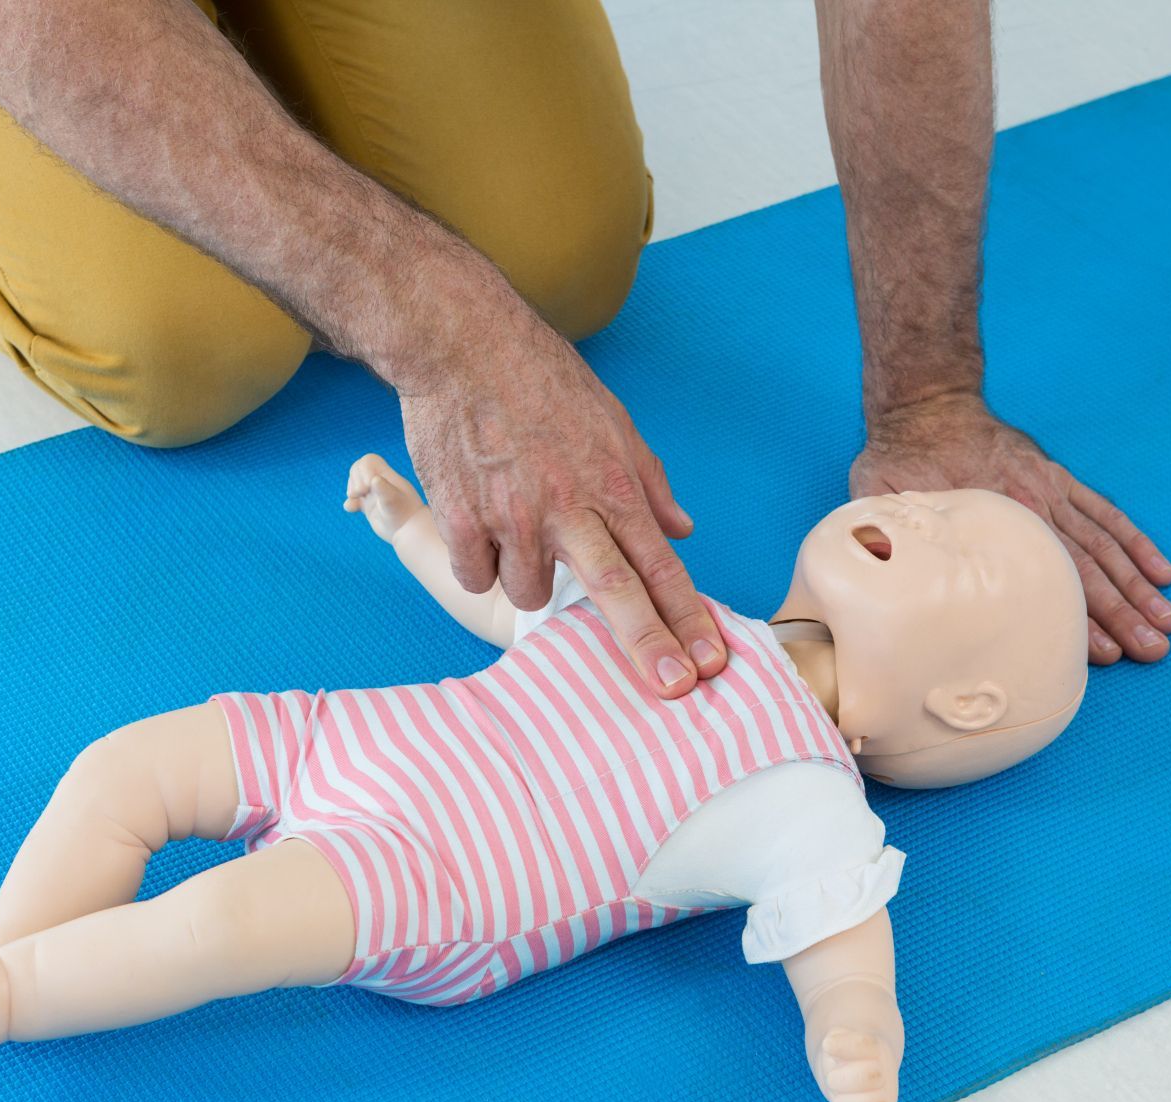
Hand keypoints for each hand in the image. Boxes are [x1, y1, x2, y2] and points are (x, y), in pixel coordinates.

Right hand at [343, 453, 425, 542]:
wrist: (409, 532)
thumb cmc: (404, 514)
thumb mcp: (394, 500)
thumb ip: (384, 489)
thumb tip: (374, 480)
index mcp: (386, 476)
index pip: (368, 460)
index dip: (363, 469)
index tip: (367, 485)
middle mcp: (380, 483)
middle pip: (358, 469)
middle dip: (354, 479)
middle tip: (361, 493)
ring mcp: (373, 495)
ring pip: (355, 484)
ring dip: (351, 490)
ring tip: (356, 500)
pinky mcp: (369, 507)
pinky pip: (354, 501)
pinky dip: (350, 503)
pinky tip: (351, 508)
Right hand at [398, 319, 726, 696]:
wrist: (461, 344)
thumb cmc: (538, 377)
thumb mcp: (611, 420)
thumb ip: (648, 481)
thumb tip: (681, 528)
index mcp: (611, 484)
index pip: (660, 565)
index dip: (687, 617)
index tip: (709, 661)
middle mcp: (568, 507)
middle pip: (616, 594)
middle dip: (649, 646)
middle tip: (674, 688)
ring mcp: (514, 516)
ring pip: (530, 593)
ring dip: (530, 581)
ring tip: (520, 539)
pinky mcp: (462, 518)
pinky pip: (477, 576)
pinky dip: (481, 564)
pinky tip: (480, 533)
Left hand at [811, 1026, 901, 1101]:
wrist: (854, 1068)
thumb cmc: (841, 1052)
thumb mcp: (837, 1039)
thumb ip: (837, 1041)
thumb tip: (830, 1045)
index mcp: (876, 1049)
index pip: (864, 1045)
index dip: (844, 1046)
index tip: (828, 1045)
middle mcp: (884, 1074)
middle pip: (867, 1076)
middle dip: (840, 1078)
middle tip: (832, 1078)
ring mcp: (883, 1098)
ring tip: (837, 1097)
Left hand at [850, 393, 1170, 663]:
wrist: (925, 402)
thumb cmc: (898, 458)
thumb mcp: (880, 498)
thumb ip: (888, 538)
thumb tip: (880, 575)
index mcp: (993, 520)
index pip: (1045, 579)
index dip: (1076, 617)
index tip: (1104, 652)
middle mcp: (1032, 508)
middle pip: (1087, 568)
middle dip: (1124, 612)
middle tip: (1154, 650)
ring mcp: (1051, 492)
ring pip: (1104, 546)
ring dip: (1138, 586)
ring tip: (1167, 623)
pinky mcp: (1059, 480)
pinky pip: (1105, 512)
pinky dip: (1135, 542)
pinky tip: (1162, 572)